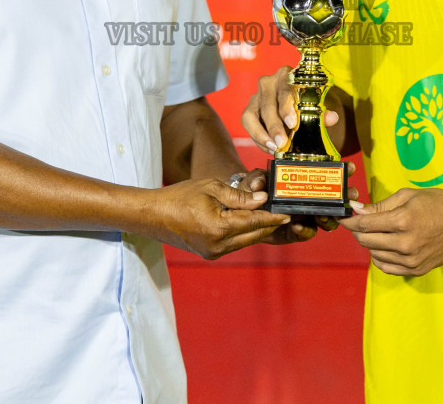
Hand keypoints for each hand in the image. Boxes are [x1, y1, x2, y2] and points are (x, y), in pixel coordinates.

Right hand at [144, 178, 290, 259]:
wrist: (154, 215)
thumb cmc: (180, 197)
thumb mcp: (211, 188)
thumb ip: (238, 196)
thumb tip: (261, 199)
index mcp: (219, 228)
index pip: (254, 222)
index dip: (272, 217)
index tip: (288, 213)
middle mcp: (218, 245)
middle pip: (253, 235)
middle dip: (269, 224)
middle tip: (284, 214)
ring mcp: (213, 252)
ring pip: (245, 241)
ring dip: (256, 229)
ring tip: (270, 216)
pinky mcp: (210, 253)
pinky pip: (234, 244)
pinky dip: (243, 233)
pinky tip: (249, 222)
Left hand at [235, 164, 361, 242]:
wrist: (244, 211)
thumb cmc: (254, 189)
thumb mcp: (255, 179)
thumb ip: (257, 179)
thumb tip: (258, 185)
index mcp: (304, 182)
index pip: (328, 176)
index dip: (342, 172)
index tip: (349, 167)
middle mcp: (309, 199)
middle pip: (335, 200)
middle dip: (345, 198)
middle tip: (347, 196)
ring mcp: (305, 216)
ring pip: (327, 219)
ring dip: (328, 218)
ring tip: (321, 215)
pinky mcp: (296, 231)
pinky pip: (307, 233)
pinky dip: (304, 230)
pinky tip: (296, 226)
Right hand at [240, 65, 340, 155]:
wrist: (293, 105)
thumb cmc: (303, 103)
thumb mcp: (313, 106)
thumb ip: (321, 113)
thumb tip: (332, 118)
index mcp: (287, 76)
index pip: (285, 90)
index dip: (287, 107)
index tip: (292, 123)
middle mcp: (268, 83)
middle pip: (268, 104)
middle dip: (275, 126)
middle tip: (282, 142)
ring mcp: (256, 95)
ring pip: (253, 114)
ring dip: (262, 134)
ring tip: (274, 147)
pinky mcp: (249, 109)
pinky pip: (247, 123)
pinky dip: (257, 137)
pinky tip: (268, 147)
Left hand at [339, 187, 442, 276]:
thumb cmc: (438, 203)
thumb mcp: (408, 196)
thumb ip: (380, 206)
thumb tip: (357, 211)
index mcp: (403, 221)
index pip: (365, 225)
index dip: (350, 222)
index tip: (344, 218)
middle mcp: (406, 243)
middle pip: (367, 241)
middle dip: (357, 232)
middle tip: (358, 224)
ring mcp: (412, 260)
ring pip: (375, 255)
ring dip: (370, 244)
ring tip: (376, 233)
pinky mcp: (417, 270)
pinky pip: (388, 268)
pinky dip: (380, 258)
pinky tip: (384, 247)